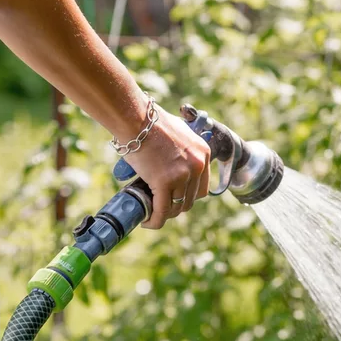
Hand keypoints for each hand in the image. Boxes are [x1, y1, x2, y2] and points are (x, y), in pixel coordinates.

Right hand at [123, 105, 210, 228]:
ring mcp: (183, 175)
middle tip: (161, 207)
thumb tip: (173, 158)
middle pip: (191, 199)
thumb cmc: (151, 122)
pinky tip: (147, 221)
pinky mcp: (165, 182)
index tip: (175, 199)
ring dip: (165, 214)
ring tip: (153, 214)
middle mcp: (197, 165)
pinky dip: (155, 220)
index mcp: (203, 153)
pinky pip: (162, 210)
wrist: (137, 119)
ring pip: (177, 207)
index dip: (188, 196)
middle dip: (176, 206)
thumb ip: (181, 148)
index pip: (202, 186)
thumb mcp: (178, 132)